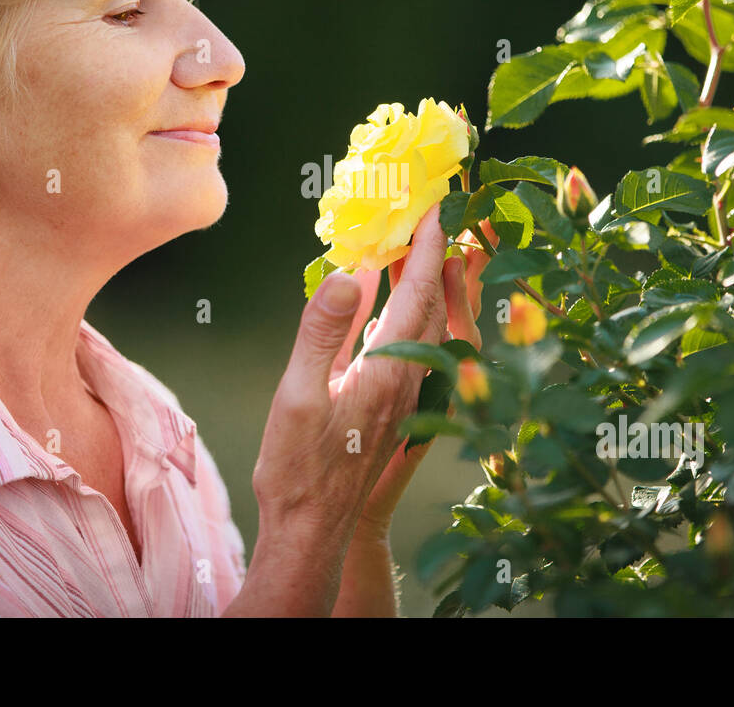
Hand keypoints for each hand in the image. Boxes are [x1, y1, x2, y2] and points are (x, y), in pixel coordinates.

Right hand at [245, 204, 451, 611]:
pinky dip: (396, 308)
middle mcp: (405, 378)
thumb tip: (348, 272)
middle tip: (424, 210)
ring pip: (418, 322)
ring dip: (415, 280)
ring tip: (402, 243)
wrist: (311, 529)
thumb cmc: (299, 468)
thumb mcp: (298, 395)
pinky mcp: (389, 404)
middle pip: (428, 301)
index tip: (435, 205)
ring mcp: (401, 393)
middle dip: (430, 253)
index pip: (417, 292)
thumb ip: (322, 331)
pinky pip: (402, 341)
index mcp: (388, 371)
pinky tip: (375, 297)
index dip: (427, 246)